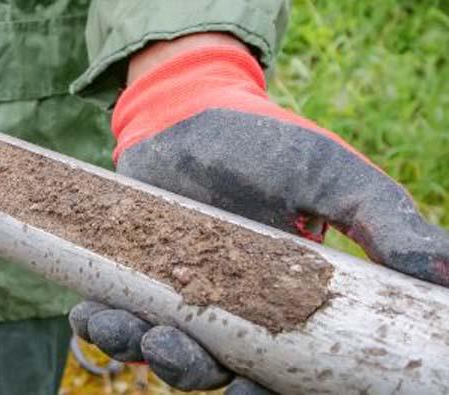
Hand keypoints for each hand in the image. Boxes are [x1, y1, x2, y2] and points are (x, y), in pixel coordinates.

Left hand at [70, 40, 448, 392]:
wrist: (192, 107)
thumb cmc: (270, 141)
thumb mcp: (334, 175)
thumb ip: (384, 223)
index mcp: (289, 305)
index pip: (285, 370)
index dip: (270, 391)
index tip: (254, 391)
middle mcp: (234, 311)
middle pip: (219, 371)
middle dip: (196, 373)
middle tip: (179, 353)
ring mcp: (179, 293)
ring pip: (164, 348)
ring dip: (143, 350)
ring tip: (128, 331)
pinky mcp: (133, 274)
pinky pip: (117, 312)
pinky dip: (101, 320)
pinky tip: (89, 314)